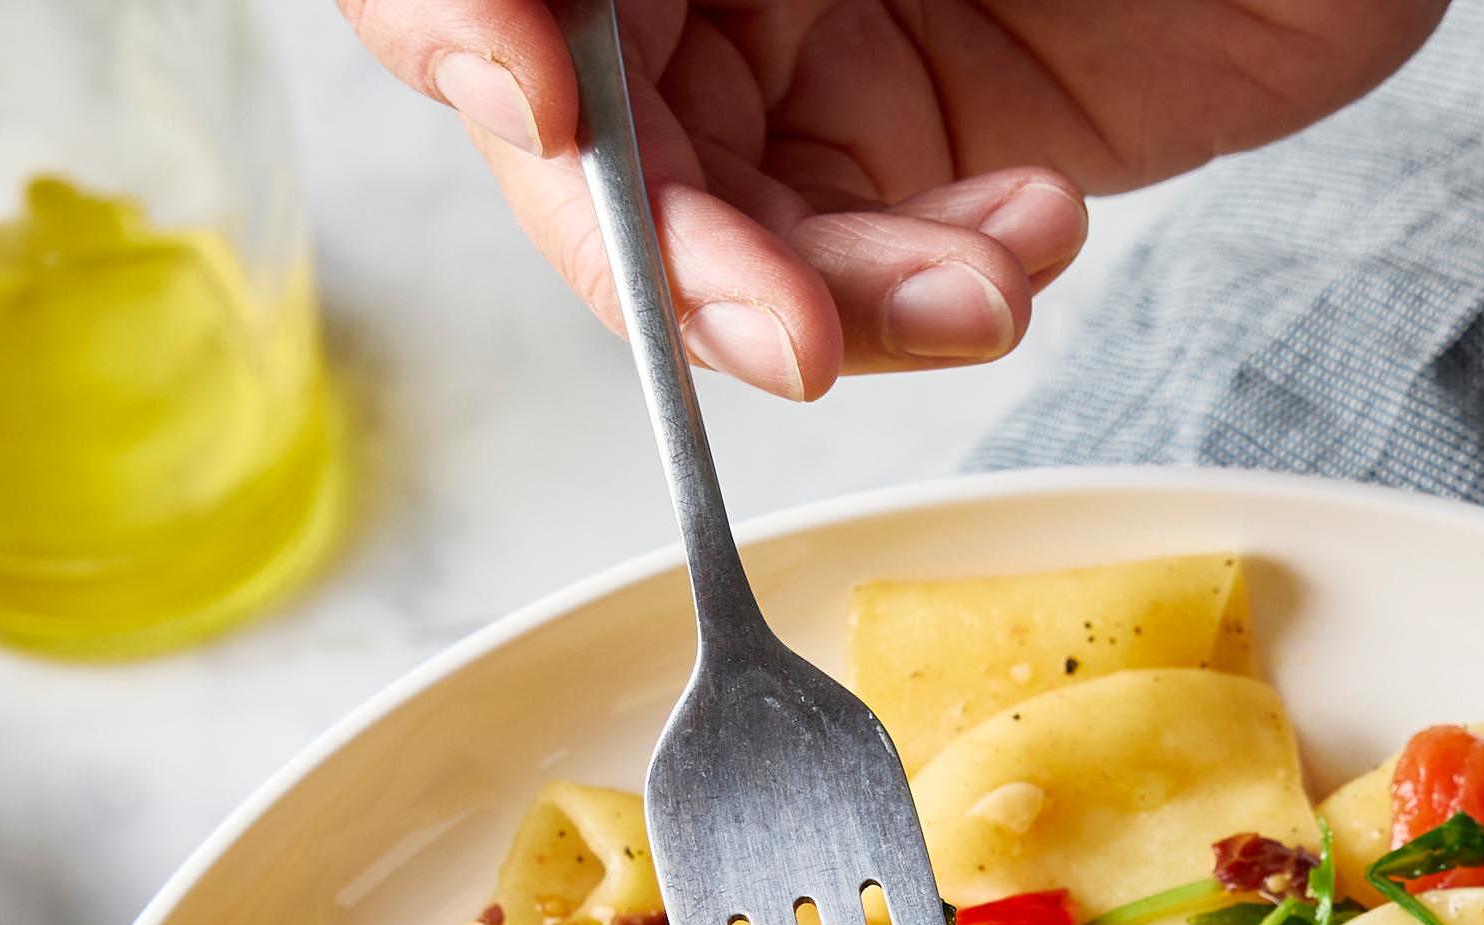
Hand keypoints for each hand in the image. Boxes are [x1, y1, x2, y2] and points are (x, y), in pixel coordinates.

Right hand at [338, 0, 1446, 394]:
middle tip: (795, 334)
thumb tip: (563, 17)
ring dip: (834, 301)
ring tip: (992, 281)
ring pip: (713, 239)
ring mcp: (791, 59)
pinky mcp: (906, 164)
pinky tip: (1028, 239)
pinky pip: (853, 278)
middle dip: (675, 252)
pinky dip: (931, 297)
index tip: (532, 98)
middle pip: (574, 135)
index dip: (454, 25)